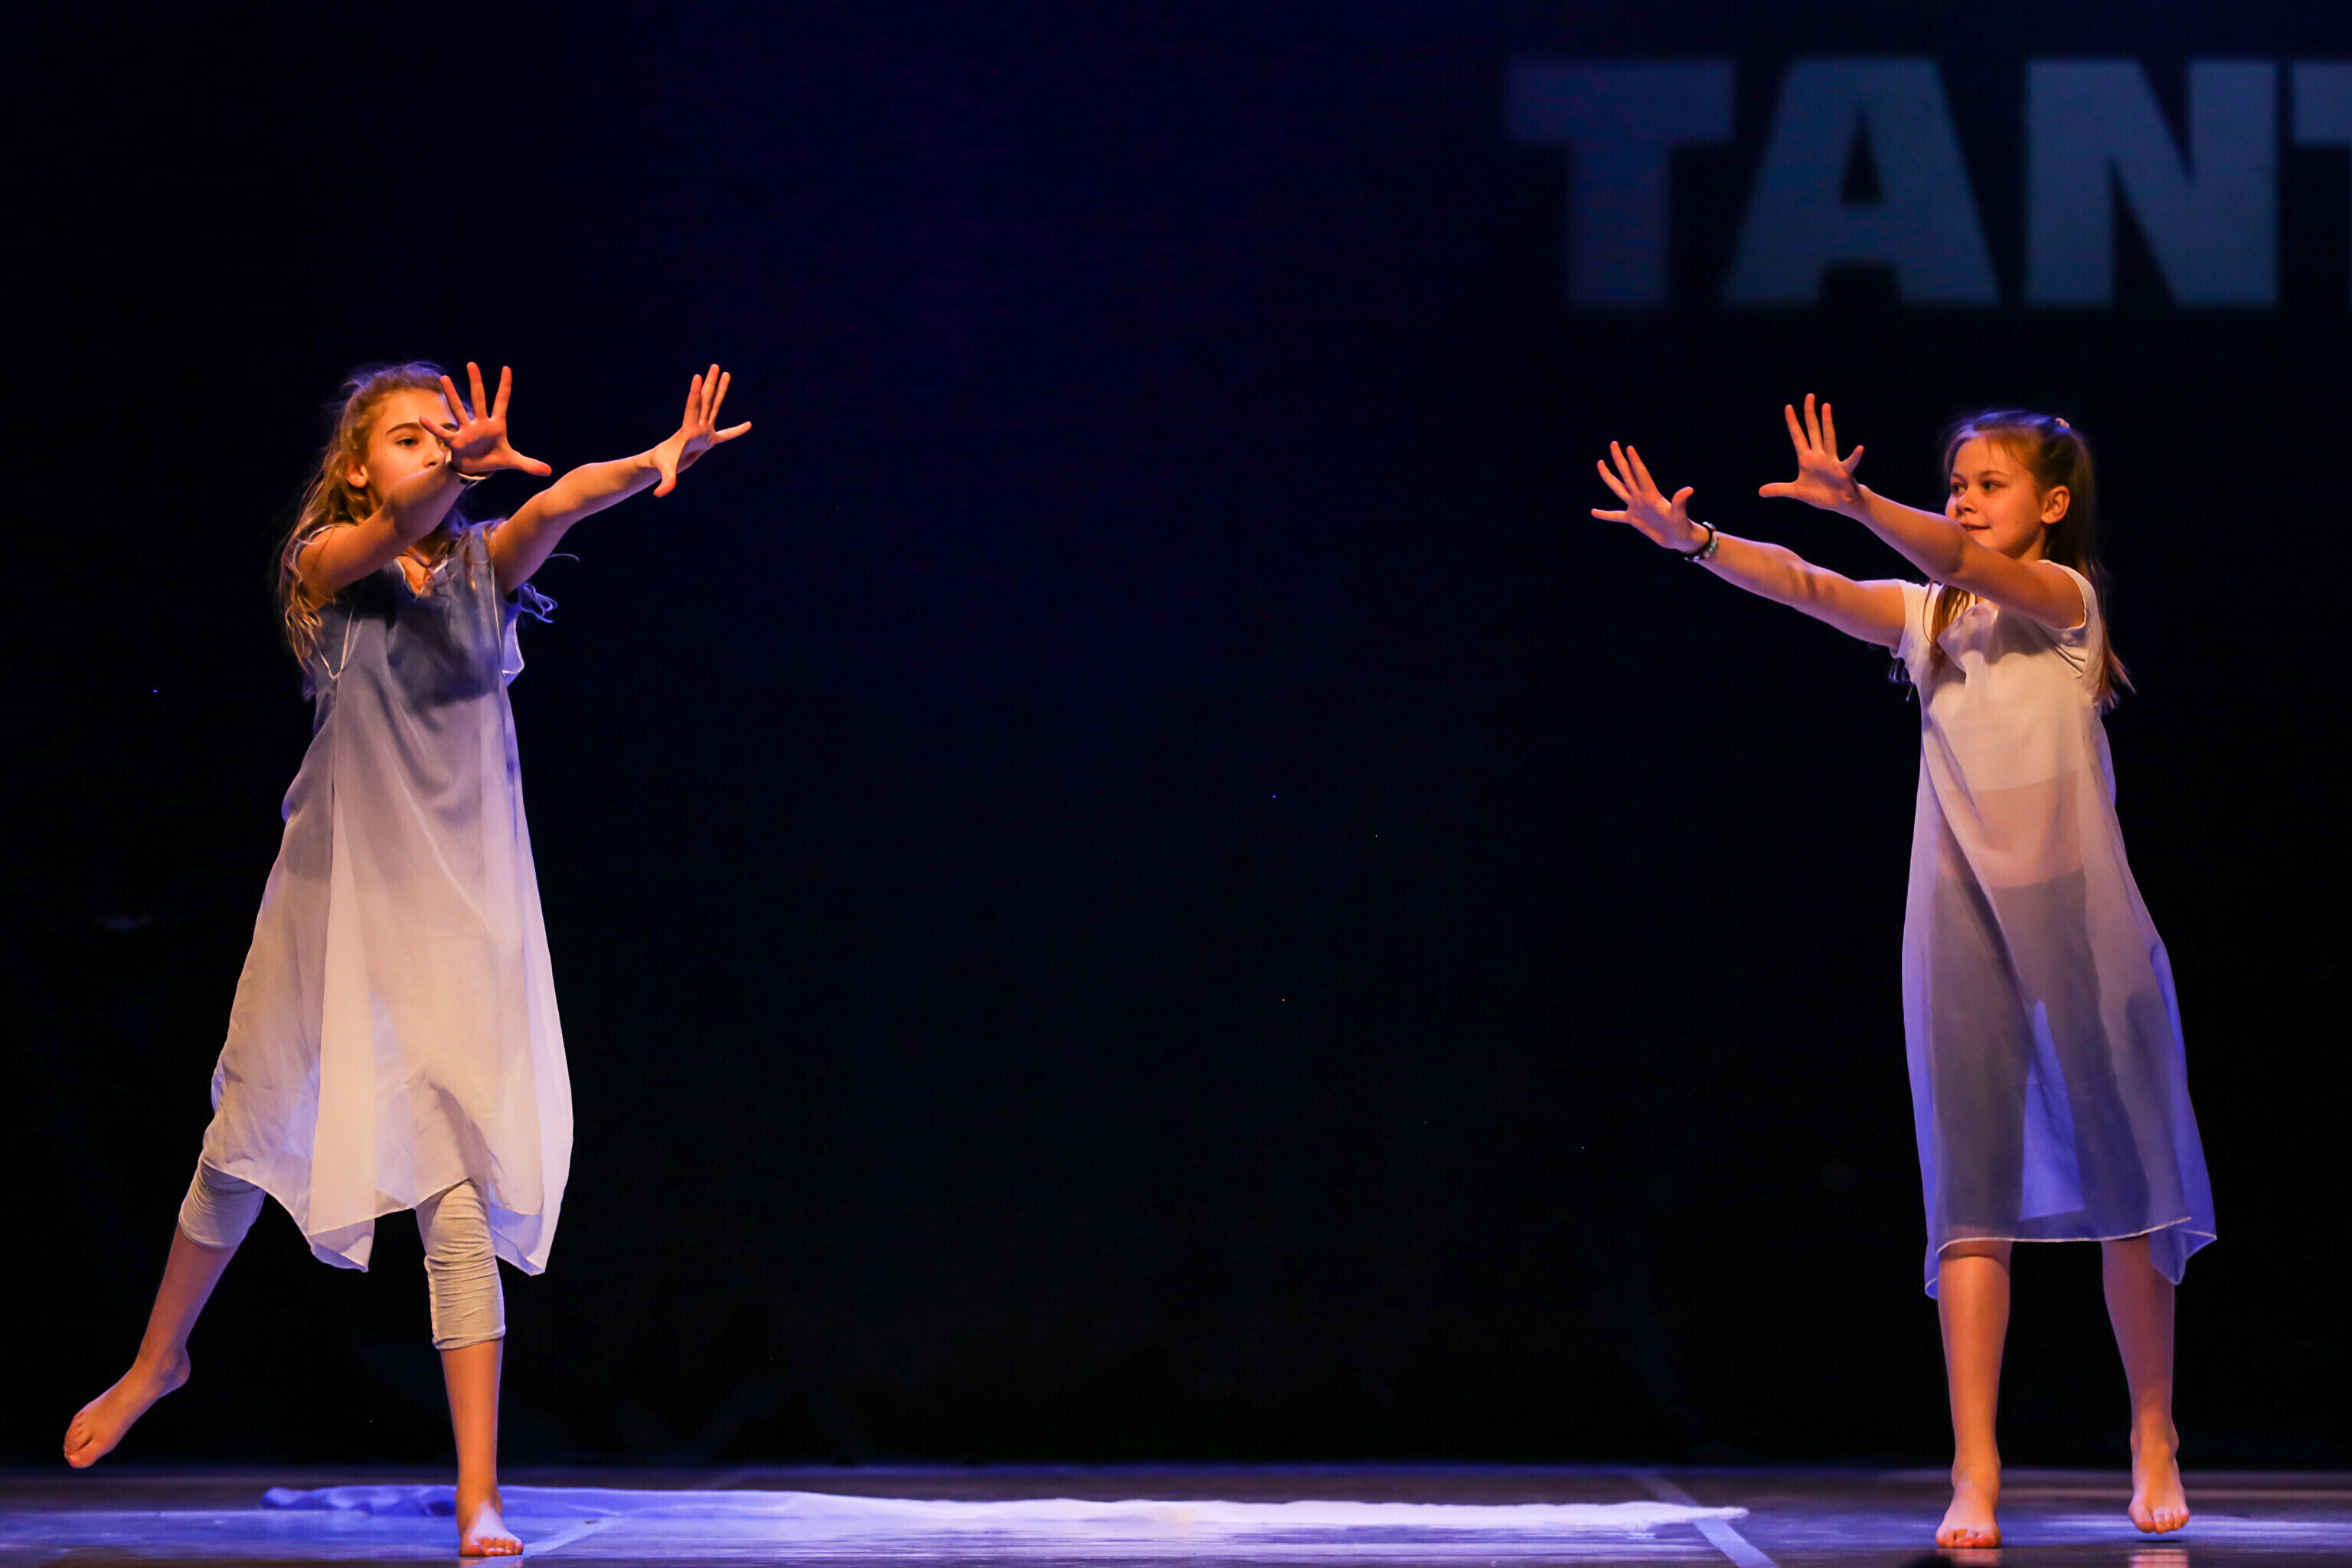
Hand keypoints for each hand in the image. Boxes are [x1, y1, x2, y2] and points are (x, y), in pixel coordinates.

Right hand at [430, 363, 552, 477]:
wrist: (476, 468)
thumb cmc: (495, 459)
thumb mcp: (513, 461)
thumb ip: (529, 464)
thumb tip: (549, 471)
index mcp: (496, 425)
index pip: (502, 402)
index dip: (505, 387)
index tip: (507, 368)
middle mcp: (480, 423)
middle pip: (478, 399)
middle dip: (476, 382)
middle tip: (472, 364)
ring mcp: (466, 430)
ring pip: (458, 409)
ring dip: (451, 395)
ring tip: (444, 378)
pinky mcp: (455, 441)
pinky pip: (443, 433)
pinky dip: (434, 427)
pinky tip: (422, 418)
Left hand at [648, 364, 751, 496]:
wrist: (663, 462)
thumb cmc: (663, 464)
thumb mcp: (665, 472)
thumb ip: (666, 482)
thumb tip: (659, 495)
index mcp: (689, 430)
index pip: (692, 408)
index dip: (694, 393)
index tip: (697, 377)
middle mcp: (697, 426)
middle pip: (705, 400)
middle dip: (710, 383)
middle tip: (715, 366)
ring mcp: (704, 431)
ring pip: (714, 406)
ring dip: (720, 390)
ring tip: (725, 373)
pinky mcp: (709, 440)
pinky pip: (726, 434)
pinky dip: (737, 431)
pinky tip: (748, 426)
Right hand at [1591, 441, 1705, 550]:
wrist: (1679, 538)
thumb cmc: (1682, 526)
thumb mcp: (1679, 515)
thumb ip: (1680, 502)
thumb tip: (1689, 489)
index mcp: (1651, 495)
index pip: (1640, 474)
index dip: (1635, 461)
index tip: (1628, 448)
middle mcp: (1641, 497)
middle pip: (1627, 474)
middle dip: (1619, 459)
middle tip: (1614, 443)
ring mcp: (1635, 507)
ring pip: (1618, 488)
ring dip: (1609, 476)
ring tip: (1600, 463)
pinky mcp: (1633, 519)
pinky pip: (1615, 516)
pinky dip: (1605, 515)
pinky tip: (1593, 512)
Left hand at [1757, 392, 1863, 513]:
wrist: (1840, 502)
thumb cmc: (1820, 494)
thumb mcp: (1796, 491)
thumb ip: (1779, 489)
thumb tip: (1760, 491)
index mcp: (1807, 459)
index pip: (1798, 437)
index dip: (1793, 423)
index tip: (1788, 406)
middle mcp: (1820, 455)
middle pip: (1813, 430)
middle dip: (1810, 414)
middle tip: (1809, 395)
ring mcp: (1832, 461)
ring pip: (1829, 437)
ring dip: (1827, 422)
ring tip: (1826, 405)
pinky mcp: (1843, 472)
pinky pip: (1850, 462)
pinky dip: (1855, 456)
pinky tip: (1860, 448)